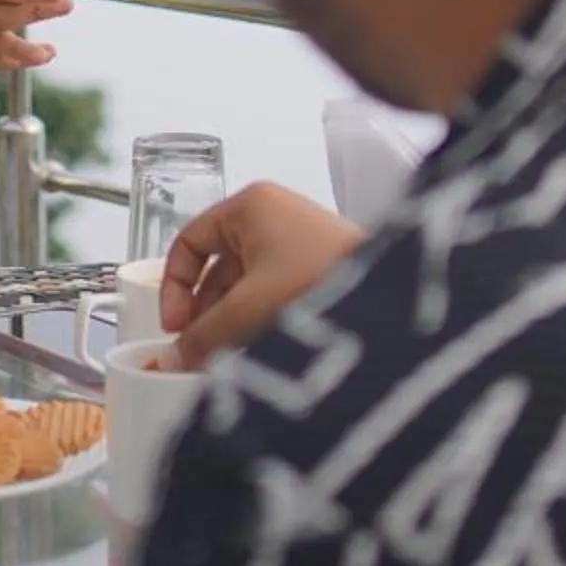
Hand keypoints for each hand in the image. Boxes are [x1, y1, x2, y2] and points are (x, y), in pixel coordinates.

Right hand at [159, 183, 363, 369]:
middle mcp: (273, 216)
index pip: (190, 241)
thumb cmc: (323, 280)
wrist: (395, 299)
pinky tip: (259, 351)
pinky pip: (272, 293)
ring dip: (232, 320)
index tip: (175, 326)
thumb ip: (202, 337)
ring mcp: (298, 242)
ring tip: (228, 357)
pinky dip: (259, 320)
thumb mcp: (247, 310)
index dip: (175, 285)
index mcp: (250, 206)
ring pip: (246, 284)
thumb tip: (169, 360)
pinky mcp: (319, 268)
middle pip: (218, 266)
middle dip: (205, 312)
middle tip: (198, 349)